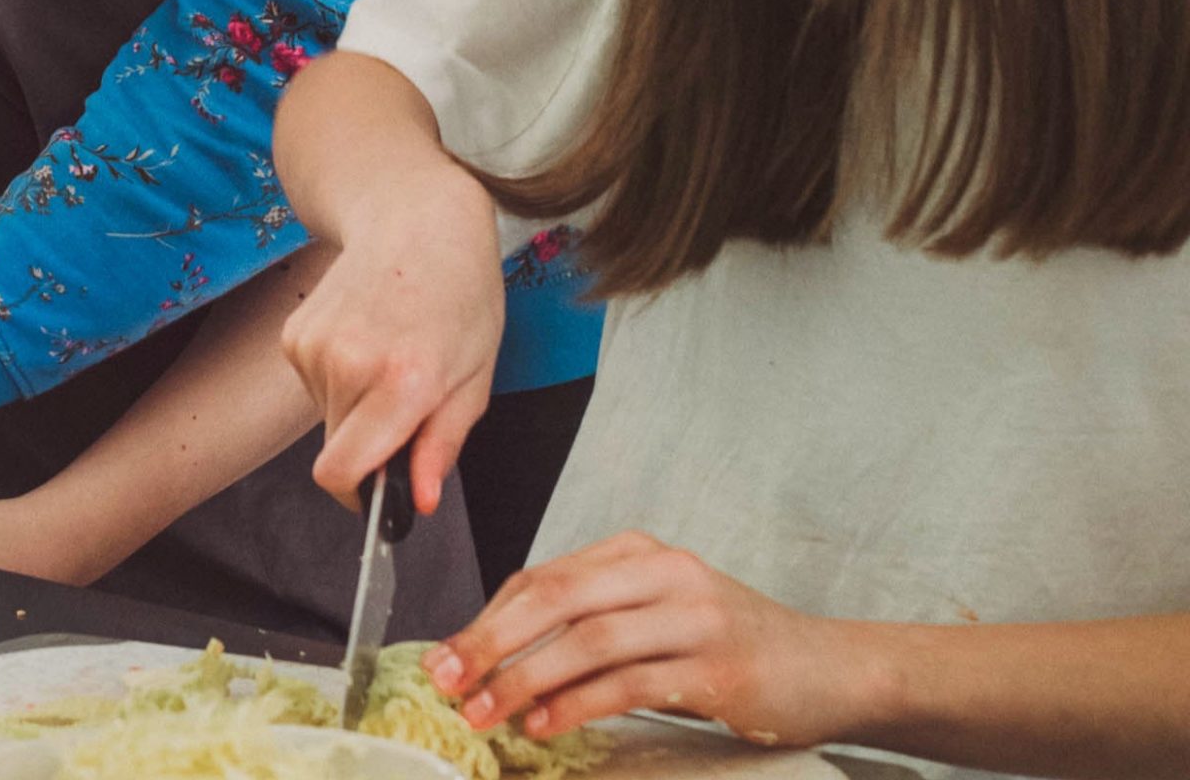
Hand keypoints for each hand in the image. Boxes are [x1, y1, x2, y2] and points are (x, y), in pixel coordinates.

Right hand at [276, 167, 502, 517]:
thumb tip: (416, 499)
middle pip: (336, 450)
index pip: (342, 473)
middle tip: (408, 409)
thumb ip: (441, 445)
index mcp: (403, 381)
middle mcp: (348, 364)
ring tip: (390, 360)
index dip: (360, 498)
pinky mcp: (293, 334)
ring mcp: (313, 346)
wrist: (415, 217)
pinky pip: (314, 387)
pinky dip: (338, 381)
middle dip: (370, 448)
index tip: (379, 497)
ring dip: (355, 410)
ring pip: (326, 418)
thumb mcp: (476, 376)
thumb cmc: (460, 294)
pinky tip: (367, 341)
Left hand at [427, 533, 867, 746]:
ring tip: (487, 713)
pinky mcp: (719, 666)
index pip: (542, 577)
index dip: (486, 617)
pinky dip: (580, 704)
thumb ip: (592, 624)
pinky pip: (632, 681)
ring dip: (526, 678)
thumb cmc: (734, 647)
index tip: (443, 657)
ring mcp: (693, 616)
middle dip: (490, 641)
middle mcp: (663, 572)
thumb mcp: (658, 617)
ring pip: (588, 640)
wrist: (833, 669)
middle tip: (447, 682)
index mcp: (638, 553)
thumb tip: (503, 660)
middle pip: (555, 598)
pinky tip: (546, 724)